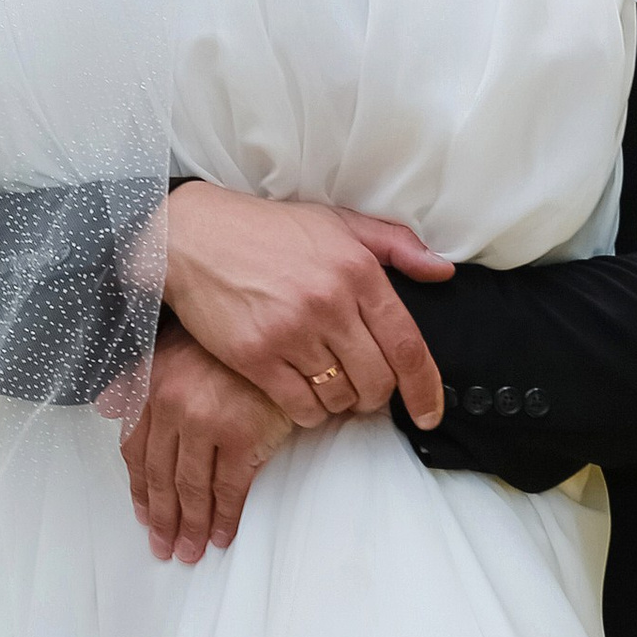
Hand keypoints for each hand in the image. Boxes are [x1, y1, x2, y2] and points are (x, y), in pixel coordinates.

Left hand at [123, 332, 295, 562]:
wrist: (280, 331)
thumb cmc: (227, 343)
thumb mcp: (172, 346)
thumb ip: (137, 378)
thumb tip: (108, 408)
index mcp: (152, 384)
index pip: (134, 449)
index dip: (139, 489)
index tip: (144, 516)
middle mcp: (172, 404)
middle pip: (160, 476)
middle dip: (162, 518)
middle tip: (164, 547)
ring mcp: (207, 422)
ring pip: (191, 488)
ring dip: (190, 526)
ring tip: (190, 551)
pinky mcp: (244, 436)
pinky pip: (229, 489)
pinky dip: (225, 517)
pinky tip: (222, 535)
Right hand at [161, 184, 453, 429]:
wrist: (193, 236)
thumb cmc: (268, 230)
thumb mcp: (337, 223)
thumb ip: (395, 245)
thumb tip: (443, 271)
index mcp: (358, 270)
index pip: (408, 344)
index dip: (426, 388)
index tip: (430, 414)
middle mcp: (329, 303)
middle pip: (377, 381)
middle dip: (376, 395)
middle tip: (363, 389)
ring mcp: (291, 332)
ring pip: (340, 398)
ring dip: (341, 403)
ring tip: (328, 385)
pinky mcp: (255, 356)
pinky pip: (300, 406)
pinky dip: (308, 411)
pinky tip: (301, 394)